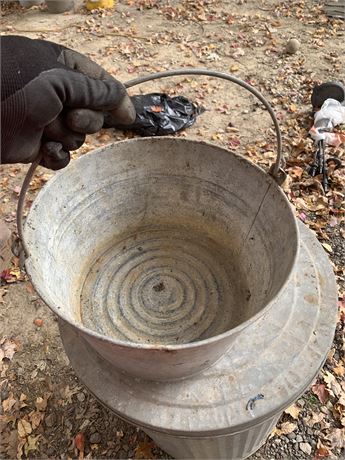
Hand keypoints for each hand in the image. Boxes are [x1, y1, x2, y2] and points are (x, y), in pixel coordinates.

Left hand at [1, 35, 135, 169]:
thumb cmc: (16, 86)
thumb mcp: (59, 79)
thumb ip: (96, 90)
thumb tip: (125, 103)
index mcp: (62, 70)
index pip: (100, 83)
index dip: (115, 99)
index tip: (127, 116)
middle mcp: (58, 96)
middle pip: (94, 115)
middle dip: (86, 120)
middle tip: (69, 117)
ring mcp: (49, 122)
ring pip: (79, 138)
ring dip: (66, 137)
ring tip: (46, 130)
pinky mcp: (39, 146)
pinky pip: (63, 157)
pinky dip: (57, 156)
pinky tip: (46, 150)